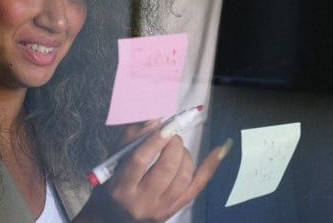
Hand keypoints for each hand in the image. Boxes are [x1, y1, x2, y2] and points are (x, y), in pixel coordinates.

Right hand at [75, 128, 230, 222]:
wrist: (113, 218)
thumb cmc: (112, 185)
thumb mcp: (113, 160)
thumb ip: (131, 138)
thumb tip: (156, 120)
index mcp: (122, 188)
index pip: (140, 160)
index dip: (155, 140)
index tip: (165, 125)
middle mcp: (142, 202)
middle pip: (166, 169)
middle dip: (174, 145)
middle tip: (172, 135)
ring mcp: (162, 209)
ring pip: (183, 177)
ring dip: (185, 154)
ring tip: (177, 147)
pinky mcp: (175, 210)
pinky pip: (198, 186)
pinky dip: (210, 166)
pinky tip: (220, 149)